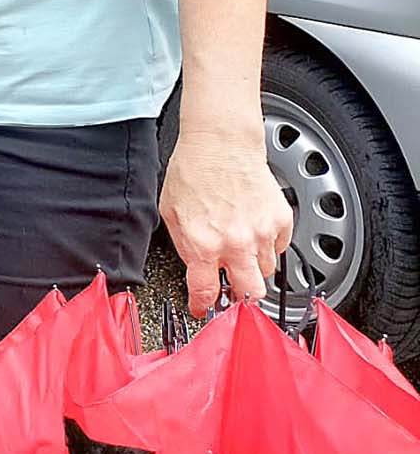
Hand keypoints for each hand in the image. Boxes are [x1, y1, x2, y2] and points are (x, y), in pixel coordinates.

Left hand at [160, 126, 293, 315]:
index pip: (205, 293)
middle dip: (242, 299)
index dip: (203, 306)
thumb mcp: (171, 213)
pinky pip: (279, 248)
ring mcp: (262, 234)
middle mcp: (236, 243)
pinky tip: (252, 227)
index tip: (203, 309)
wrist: (221, 143)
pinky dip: (267, 244)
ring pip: (266, 271)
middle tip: (234, 292)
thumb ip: (185, 246)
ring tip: (240, 245)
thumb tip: (196, 271)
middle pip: (251, 295)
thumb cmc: (193, 171)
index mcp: (203, 244)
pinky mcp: (282, 222)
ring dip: (253, 266)